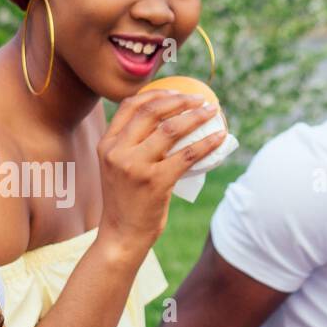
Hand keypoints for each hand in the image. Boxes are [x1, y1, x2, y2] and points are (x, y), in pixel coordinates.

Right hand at [96, 90, 227, 256]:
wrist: (121, 235)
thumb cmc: (126, 201)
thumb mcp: (118, 167)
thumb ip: (131, 145)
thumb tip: (166, 121)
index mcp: (107, 144)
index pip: (131, 105)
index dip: (157, 93)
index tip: (177, 91)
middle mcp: (117, 152)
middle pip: (152, 112)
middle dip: (180, 100)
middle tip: (200, 100)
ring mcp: (135, 167)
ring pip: (171, 130)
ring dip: (196, 117)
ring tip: (211, 112)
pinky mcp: (154, 182)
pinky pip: (186, 155)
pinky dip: (206, 143)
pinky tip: (219, 137)